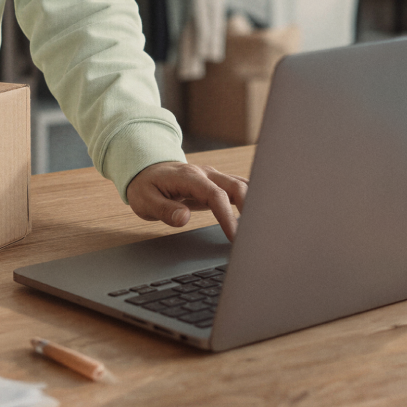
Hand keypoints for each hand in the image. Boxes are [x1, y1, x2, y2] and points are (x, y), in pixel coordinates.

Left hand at [126, 162, 247, 240]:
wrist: (146, 170)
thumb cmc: (146, 186)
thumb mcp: (145, 200)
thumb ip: (164, 210)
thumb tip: (183, 218)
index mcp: (189, 177)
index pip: (215, 195)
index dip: (227, 216)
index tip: (235, 236)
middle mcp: (205, 174)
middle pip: (236, 186)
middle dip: (249, 208)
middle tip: (255, 234)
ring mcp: (213, 176)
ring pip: (241, 184)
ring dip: (254, 202)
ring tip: (261, 227)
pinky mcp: (217, 183)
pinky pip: (238, 187)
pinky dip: (251, 199)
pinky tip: (258, 216)